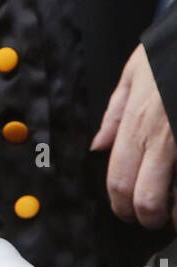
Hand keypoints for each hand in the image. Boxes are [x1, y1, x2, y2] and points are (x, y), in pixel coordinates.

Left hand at [90, 43, 176, 229]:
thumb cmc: (175, 47)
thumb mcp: (136, 72)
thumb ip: (115, 114)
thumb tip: (98, 146)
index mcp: (138, 123)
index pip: (118, 182)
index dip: (119, 206)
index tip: (125, 212)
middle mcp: (164, 139)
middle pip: (147, 200)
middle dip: (146, 219)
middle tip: (149, 219)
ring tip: (175, 216)